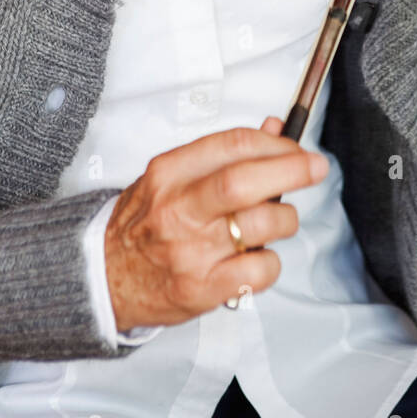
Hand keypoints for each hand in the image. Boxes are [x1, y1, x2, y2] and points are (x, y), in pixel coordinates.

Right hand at [104, 116, 328, 331]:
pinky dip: (272, 261)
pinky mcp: (201, 289)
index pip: (232, 144)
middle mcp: (177, 209)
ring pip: (261, 224)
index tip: (296, 148)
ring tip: (278, 220)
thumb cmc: (143, 224)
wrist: (101, 278)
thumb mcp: (172, 177)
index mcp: (169, 173)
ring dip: (285, 218)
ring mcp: (189, 251)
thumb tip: (275, 129)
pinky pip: (258, 270)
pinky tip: (259, 257)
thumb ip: (222, 154)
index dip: (274, 143)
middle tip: (314, 168)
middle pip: (245, 181)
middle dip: (291, 170)